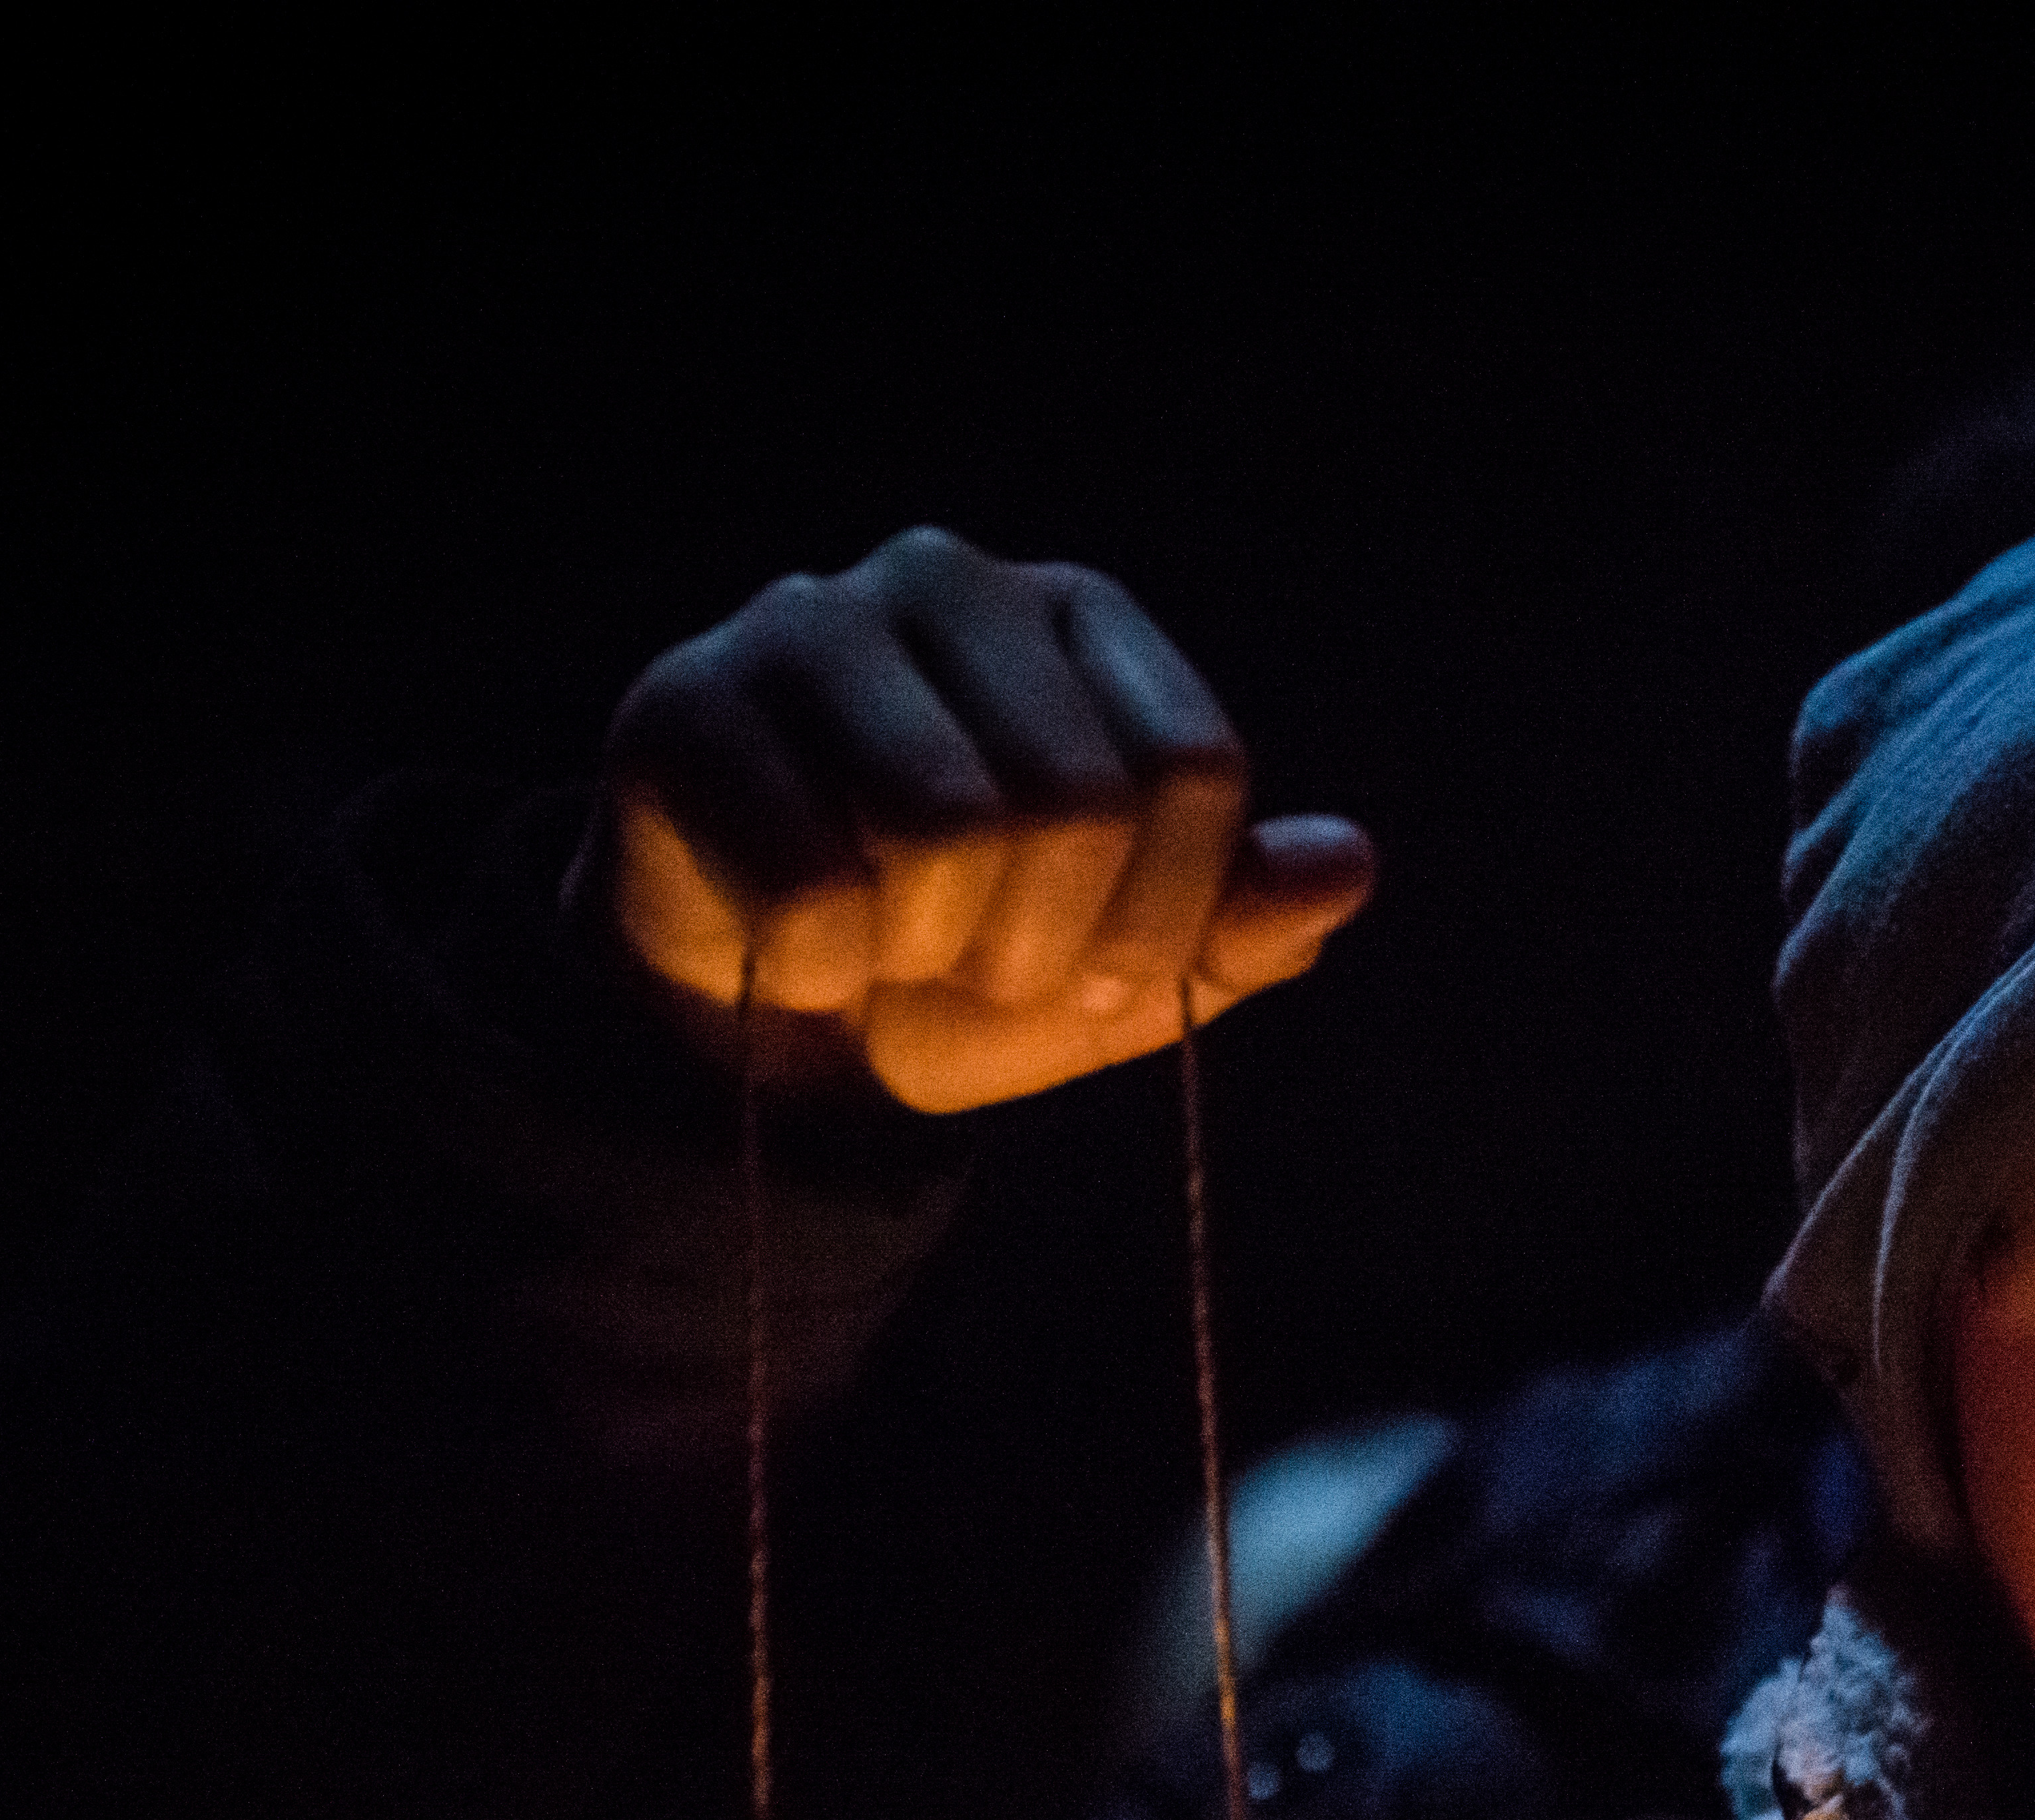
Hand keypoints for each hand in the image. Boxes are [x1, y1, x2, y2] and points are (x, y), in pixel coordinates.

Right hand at [572, 530, 1377, 1111]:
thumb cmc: (960, 969)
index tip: (1109, 976)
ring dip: (926, 949)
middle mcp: (950, 580)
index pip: (1194, 766)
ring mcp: (809, 623)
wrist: (768, 1023)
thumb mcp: (1124, 966)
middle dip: (1039, 943)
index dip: (1166, 916)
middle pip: (1074, 795)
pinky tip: (793, 945)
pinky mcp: (688, 702)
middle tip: (980, 968)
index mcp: (1077, 616)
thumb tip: (1346, 864)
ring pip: (941, 822)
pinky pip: (807, 882)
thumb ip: (1242, 918)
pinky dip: (816, 966)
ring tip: (891, 947)